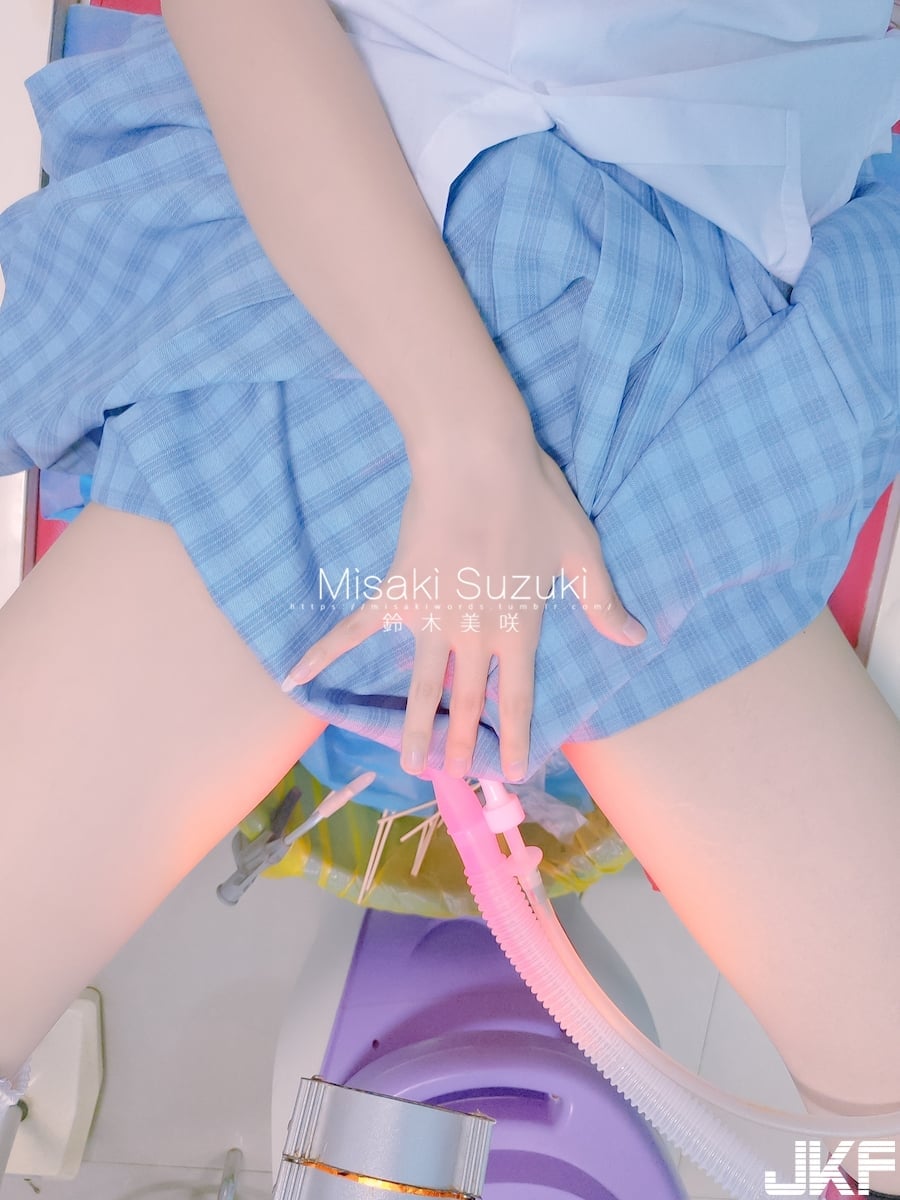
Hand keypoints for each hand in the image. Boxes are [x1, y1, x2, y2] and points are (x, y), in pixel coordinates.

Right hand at [282, 437, 645, 780]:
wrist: (478, 459)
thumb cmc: (536, 499)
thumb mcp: (581, 552)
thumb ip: (602, 603)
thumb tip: (637, 639)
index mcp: (518, 627)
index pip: (516, 697)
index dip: (513, 737)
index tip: (511, 770)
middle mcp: (474, 634)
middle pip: (466, 700)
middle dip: (460, 744)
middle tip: (451, 778)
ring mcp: (431, 617)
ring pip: (421, 685)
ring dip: (414, 727)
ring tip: (409, 763)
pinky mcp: (397, 591)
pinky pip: (356, 629)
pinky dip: (326, 652)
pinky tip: (298, 675)